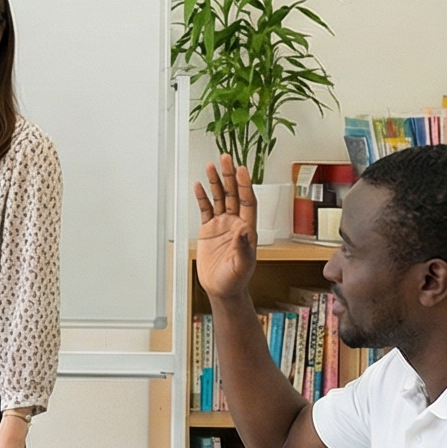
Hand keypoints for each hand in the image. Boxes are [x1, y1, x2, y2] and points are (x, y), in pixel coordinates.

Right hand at [193, 154, 259, 301]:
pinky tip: (199, 185)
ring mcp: (221, 225)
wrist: (221, 289)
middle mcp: (235, 223)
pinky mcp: (208, 230)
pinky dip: (202, 197)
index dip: (244, 185)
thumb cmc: (235, 279)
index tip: (241, 170)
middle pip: (233, 193)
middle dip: (229, 175)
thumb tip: (243, 230)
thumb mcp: (242, 266)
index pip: (247, 201)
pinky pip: (205, 209)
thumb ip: (243, 248)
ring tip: (211, 165)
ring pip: (219, 198)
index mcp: (247, 228)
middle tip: (226, 158)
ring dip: (216, 182)